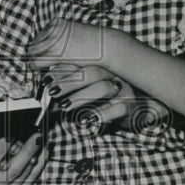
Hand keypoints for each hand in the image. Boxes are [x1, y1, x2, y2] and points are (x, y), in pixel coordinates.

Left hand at [27, 18, 105, 69]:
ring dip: (34, 60)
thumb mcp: (76, 36)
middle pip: (35, 44)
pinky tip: (37, 70)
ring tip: (36, 67)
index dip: (38, 47)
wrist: (108, 47)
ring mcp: (54, 41)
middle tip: (34, 62)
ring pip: (33, 53)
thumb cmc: (95, 44)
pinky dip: (34, 67)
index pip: (39, 36)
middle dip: (35, 54)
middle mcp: (53, 30)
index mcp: (58, 24)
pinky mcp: (56, 54)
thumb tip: (52, 49)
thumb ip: (63, 39)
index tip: (37, 54)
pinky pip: (37, 62)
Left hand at [42, 63, 165, 129]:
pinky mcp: (131, 106)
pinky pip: (118, 109)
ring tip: (65, 107)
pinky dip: (102, 114)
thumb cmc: (108, 99)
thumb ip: (71, 86)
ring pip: (103, 88)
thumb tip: (48, 84)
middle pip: (91, 73)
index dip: (63, 70)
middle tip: (52, 92)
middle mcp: (113, 75)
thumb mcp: (89, 91)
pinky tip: (89, 120)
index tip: (46, 79)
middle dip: (69, 82)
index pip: (81, 65)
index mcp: (102, 68)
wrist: (138, 109)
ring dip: (81, 97)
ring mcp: (123, 90)